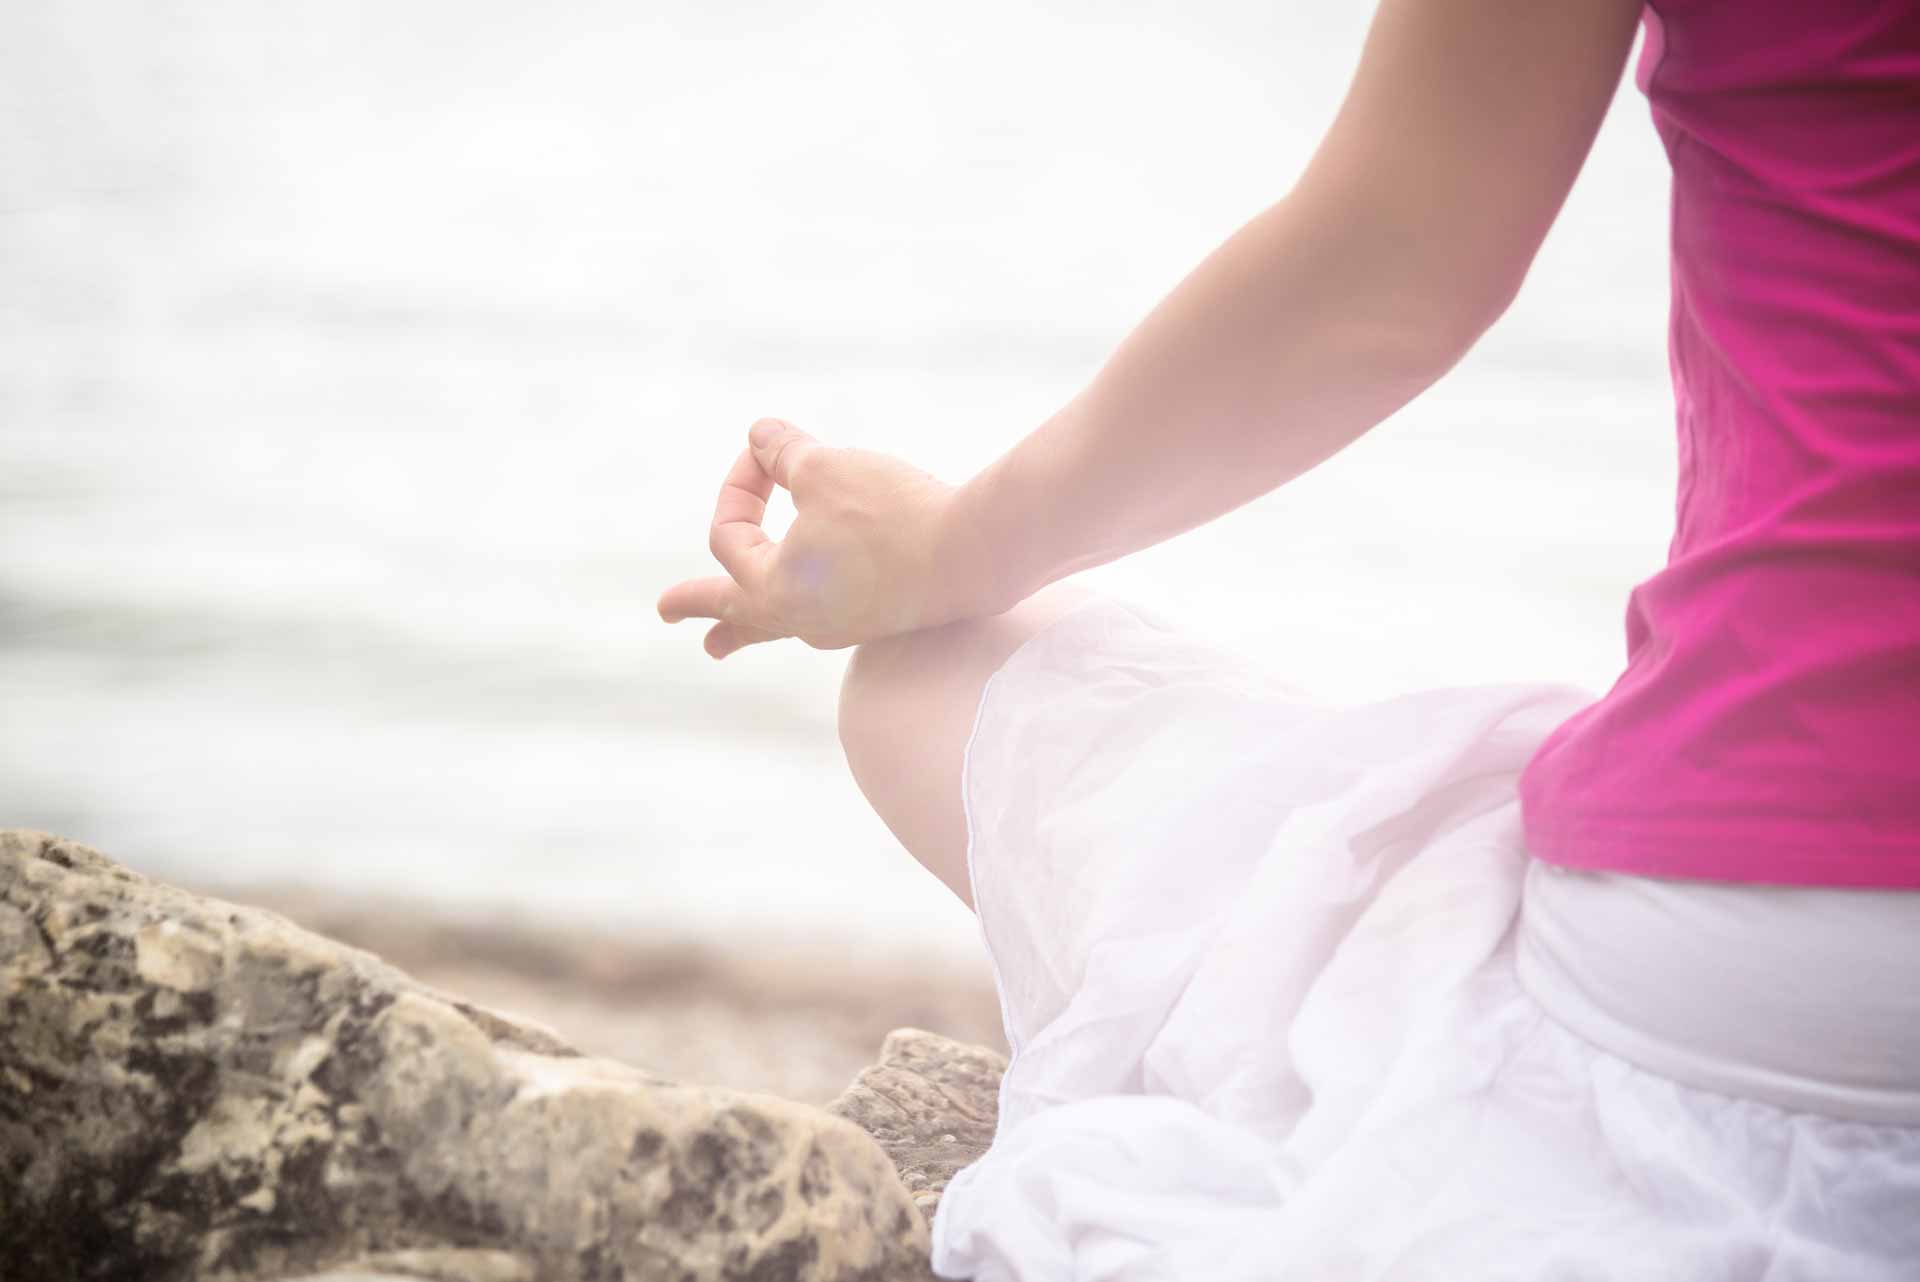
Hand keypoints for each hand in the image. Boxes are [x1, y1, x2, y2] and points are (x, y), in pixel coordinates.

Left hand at [657, 418, 979, 658]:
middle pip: (738, 612)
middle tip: (666, 612)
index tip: (767, 449)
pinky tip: (808, 607)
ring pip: (780, 621)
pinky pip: (822, 614)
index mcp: (774, 591)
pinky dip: (801, 607)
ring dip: (749, 621)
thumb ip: (782, 453)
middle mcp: (802, 620)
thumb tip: (760, 435)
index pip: (730, 535)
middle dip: (701, 606)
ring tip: (720, 643)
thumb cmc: (892, 514)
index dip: (741, 483)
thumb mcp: (824, 468)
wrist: (975, 554)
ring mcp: (843, 625)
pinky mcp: (881, 616)